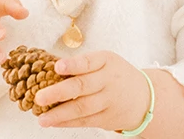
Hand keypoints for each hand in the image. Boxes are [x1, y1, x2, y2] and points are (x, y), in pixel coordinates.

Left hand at [32, 50, 150, 130]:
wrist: (144, 98)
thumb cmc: (116, 76)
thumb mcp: (105, 62)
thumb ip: (81, 64)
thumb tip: (47, 68)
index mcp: (106, 61)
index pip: (88, 62)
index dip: (73, 65)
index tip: (57, 66)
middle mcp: (108, 81)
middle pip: (82, 86)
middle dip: (59, 93)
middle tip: (39, 97)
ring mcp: (109, 101)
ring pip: (82, 108)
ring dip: (60, 114)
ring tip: (42, 118)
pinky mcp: (107, 118)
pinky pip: (85, 121)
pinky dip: (67, 123)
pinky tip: (53, 122)